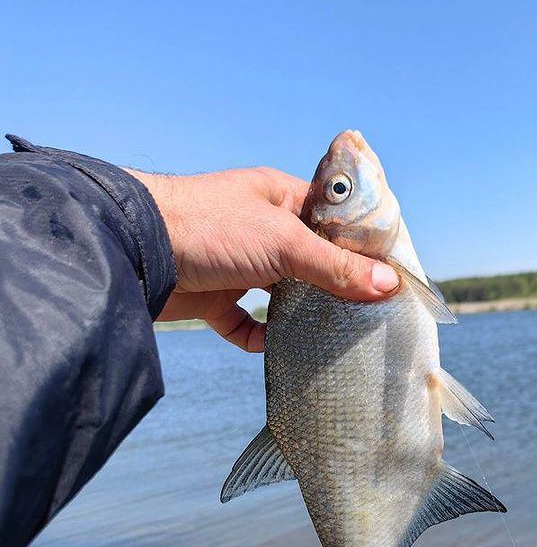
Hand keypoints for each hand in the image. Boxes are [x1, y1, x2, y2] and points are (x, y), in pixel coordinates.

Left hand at [126, 166, 399, 351]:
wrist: (136, 249)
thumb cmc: (210, 225)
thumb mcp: (283, 242)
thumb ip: (335, 267)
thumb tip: (388, 286)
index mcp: (281, 199)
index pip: (333, 220)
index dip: (361, 245)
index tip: (390, 275)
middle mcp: (261, 230)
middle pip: (311, 261)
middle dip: (336, 286)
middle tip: (370, 313)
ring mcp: (237, 265)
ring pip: (281, 295)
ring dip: (301, 314)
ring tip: (334, 335)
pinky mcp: (213, 299)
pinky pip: (246, 325)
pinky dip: (261, 338)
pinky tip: (277, 348)